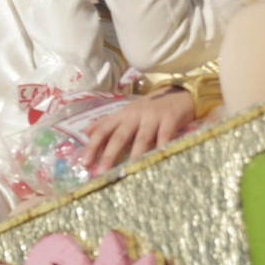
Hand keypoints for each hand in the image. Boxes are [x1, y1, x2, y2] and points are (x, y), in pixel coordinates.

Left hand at [81, 89, 196, 172]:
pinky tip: (156, 161)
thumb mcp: (127, 112)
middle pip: (120, 136)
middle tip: (101, 172)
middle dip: (109, 154)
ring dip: (134, 156)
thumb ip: (107, 122)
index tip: (84, 163)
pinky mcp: (171, 119)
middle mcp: (135, 115)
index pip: (103, 129)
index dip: (92, 145)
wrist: (180, 92)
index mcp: (122, 114)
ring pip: (141, 139)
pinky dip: (161, 149)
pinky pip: (165, 136)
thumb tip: (85, 132)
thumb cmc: (150, 107)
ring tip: (128, 172)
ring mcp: (153, 117)